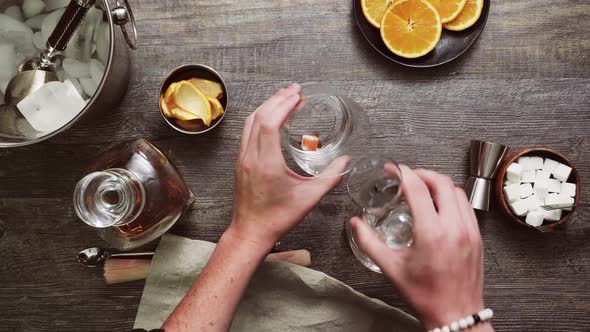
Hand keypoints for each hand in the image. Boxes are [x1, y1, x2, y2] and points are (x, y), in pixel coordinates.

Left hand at [229, 83, 347, 249]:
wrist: (251, 233)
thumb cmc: (277, 218)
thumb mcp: (309, 198)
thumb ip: (330, 178)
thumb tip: (345, 161)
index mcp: (266, 163)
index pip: (269, 123)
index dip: (283, 105)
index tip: (297, 95)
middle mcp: (251, 157)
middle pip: (259, 117)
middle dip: (277, 100)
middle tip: (294, 90)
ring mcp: (243, 159)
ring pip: (249, 123)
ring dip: (266, 107)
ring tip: (283, 98)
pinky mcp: (240, 163)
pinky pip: (246, 132)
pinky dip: (259, 119)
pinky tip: (270, 118)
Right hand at [350, 166, 488, 329]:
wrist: (455, 315)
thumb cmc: (426, 296)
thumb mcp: (391, 268)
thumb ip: (370, 242)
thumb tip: (356, 224)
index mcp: (432, 233)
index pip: (418, 188)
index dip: (404, 173)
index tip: (394, 170)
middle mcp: (454, 228)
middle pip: (442, 182)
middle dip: (422, 173)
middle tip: (408, 176)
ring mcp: (469, 231)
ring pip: (457, 191)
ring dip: (439, 184)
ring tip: (424, 188)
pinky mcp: (477, 237)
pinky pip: (466, 206)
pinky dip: (452, 198)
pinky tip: (440, 206)